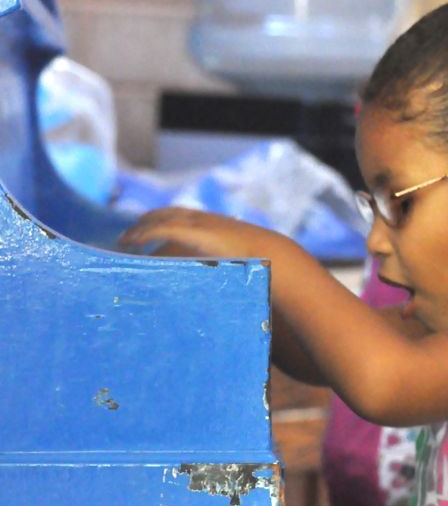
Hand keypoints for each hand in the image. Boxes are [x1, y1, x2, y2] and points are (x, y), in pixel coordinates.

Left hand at [118, 207, 276, 258]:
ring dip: (139, 230)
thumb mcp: (229, 263)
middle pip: (162, 215)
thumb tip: (210, 290)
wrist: (266, 252)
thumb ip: (216, 267)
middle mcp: (198, 219)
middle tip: (126, 241)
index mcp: (207, 224)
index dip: (157, 225)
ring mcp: (195, 223)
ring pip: (157, 220)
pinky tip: (131, 243)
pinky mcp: (191, 230)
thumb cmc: (252, 262)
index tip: (143, 238)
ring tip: (124, 242)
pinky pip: (160, 228)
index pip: (175, 218)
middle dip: (143, 225)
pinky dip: (144, 234)